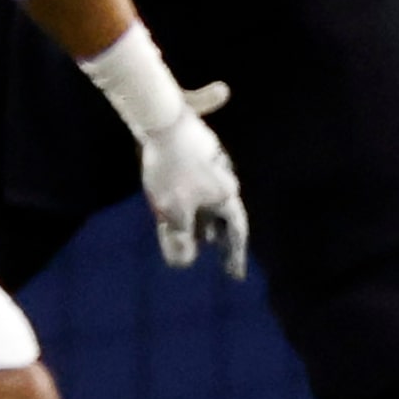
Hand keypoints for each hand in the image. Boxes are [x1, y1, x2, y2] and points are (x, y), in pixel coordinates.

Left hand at [138, 80, 248, 277]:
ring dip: (206, 219)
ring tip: (198, 235)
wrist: (162, 122)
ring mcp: (213, 164)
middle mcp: (226, 180)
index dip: (234, 256)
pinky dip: (193, 200)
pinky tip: (181, 201)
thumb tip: (183, 260)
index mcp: (225, 195)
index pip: (235, 232)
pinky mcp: (198, 153)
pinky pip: (199, 183)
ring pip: (211, 199)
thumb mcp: (171, 212)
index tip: (234, 276)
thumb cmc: (169, 171)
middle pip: (224, 216)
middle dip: (219, 237)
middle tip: (217, 255)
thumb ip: (179, 239)